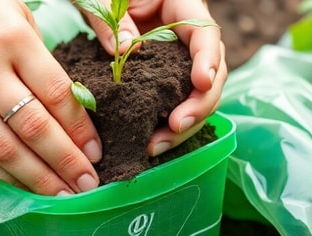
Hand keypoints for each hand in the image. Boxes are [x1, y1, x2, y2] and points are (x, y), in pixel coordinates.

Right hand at [0, 0, 101, 195]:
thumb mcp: (16, 17)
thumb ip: (41, 62)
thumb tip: (70, 115)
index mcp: (12, 40)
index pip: (56, 95)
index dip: (81, 130)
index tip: (97, 152)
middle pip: (34, 129)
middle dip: (67, 163)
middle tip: (89, 185)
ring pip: (5, 151)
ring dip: (39, 180)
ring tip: (63, 196)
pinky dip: (3, 176)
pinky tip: (25, 187)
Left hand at [79, 0, 226, 155]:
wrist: (100, 5)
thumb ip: (111, 19)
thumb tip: (125, 49)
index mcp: (182, 8)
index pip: (206, 34)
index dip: (207, 60)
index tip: (201, 83)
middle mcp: (188, 37)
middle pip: (211, 73)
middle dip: (198, 104)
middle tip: (176, 126)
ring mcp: (180, 62)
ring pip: (197, 96)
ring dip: (183, 125)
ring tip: (156, 145)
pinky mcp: (166, 81)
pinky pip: (176, 105)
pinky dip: (168, 127)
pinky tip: (152, 143)